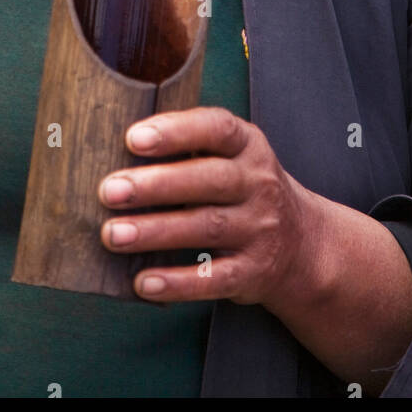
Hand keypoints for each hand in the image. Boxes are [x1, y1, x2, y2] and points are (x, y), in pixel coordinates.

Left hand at [97, 106, 321, 306]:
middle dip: (156, 185)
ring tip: (113, 234)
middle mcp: (258, 184)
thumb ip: (190, 146)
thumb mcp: (233, 156)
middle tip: (110, 191)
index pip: (217, 129)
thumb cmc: (243, 189)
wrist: (301, 243)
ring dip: (156, 231)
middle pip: (209, 180)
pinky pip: (214, 278)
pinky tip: (144, 282)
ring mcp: (259, 229)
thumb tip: (115, 148)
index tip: (133, 138)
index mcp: (249, 146)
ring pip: (207, 227)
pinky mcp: (253, 272)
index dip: (176, 131)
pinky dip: (178, 282)